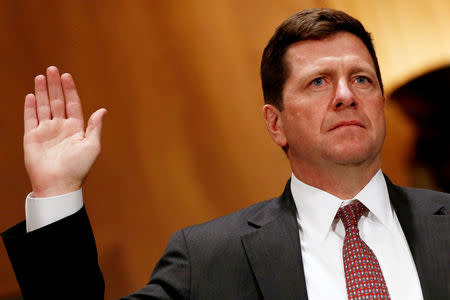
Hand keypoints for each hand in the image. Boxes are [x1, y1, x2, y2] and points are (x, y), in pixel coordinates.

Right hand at [23, 66, 106, 197]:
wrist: (59, 184)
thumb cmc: (78, 168)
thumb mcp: (92, 146)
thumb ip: (95, 127)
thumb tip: (103, 110)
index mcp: (76, 129)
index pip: (73, 104)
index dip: (70, 90)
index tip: (66, 76)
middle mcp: (61, 128)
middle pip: (57, 101)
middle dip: (55, 85)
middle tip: (52, 69)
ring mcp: (46, 132)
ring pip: (43, 107)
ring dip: (41, 92)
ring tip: (40, 76)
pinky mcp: (32, 137)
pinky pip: (30, 119)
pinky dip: (30, 107)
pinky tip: (31, 95)